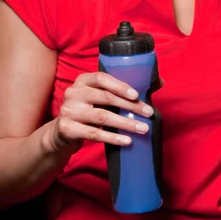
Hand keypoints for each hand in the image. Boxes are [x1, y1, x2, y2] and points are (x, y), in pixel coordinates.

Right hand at [47, 72, 162, 152]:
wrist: (62, 131)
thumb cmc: (89, 109)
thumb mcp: (99, 96)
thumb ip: (123, 89)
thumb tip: (159, 82)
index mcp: (83, 80)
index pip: (102, 78)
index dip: (120, 86)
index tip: (137, 95)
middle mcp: (74, 93)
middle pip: (105, 98)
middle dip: (129, 106)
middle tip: (148, 113)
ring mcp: (69, 111)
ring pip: (102, 117)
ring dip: (125, 123)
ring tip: (142, 128)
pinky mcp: (68, 129)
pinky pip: (94, 134)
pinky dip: (113, 138)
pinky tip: (127, 141)